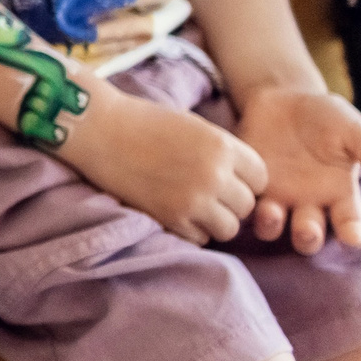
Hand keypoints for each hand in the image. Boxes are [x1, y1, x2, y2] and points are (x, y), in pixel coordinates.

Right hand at [63, 91, 267, 244]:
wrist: (99, 129)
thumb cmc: (144, 122)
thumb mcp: (195, 127)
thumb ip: (222, 152)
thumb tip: (243, 181)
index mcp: (223, 146)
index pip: (261, 178)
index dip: (246, 179)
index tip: (228, 178)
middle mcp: (214, 175)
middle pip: (247, 206)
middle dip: (231, 202)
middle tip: (208, 193)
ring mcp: (193, 200)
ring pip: (229, 228)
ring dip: (215, 220)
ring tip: (194, 206)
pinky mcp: (171, 219)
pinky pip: (200, 238)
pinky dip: (192, 230)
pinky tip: (176, 212)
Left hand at [233, 83, 360, 253]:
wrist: (282, 98)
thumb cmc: (326, 117)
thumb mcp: (353, 130)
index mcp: (340, 195)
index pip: (350, 222)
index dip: (352, 232)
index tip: (355, 238)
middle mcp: (309, 204)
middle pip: (310, 235)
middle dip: (309, 236)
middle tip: (308, 229)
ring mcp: (278, 197)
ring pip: (275, 227)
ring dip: (272, 225)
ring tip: (271, 211)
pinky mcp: (250, 185)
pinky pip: (245, 204)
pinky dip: (243, 205)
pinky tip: (243, 195)